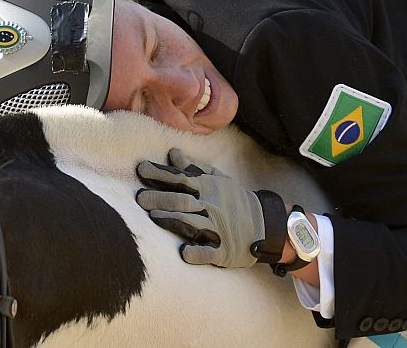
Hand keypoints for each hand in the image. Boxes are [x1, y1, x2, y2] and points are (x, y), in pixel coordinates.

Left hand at [136, 149, 265, 267]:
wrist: (265, 225)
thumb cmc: (234, 200)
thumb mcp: (218, 180)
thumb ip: (193, 168)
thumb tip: (172, 154)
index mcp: (208, 189)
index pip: (181, 179)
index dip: (160, 174)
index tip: (141, 169)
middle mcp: (211, 207)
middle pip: (183, 201)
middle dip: (161, 198)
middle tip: (140, 198)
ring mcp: (217, 229)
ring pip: (192, 223)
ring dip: (172, 219)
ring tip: (153, 217)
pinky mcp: (223, 251)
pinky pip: (209, 252)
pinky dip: (197, 252)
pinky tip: (184, 252)